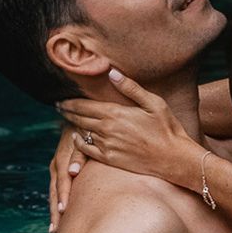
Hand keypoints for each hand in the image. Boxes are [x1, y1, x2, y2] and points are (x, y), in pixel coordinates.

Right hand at [47, 123, 81, 232]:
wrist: (78, 116)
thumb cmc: (87, 127)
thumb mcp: (85, 136)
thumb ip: (79, 155)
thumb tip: (73, 173)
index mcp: (63, 158)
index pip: (62, 181)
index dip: (63, 197)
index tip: (63, 213)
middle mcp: (57, 164)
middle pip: (55, 192)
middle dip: (55, 212)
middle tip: (56, 231)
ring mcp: (56, 167)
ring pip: (54, 193)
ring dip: (54, 211)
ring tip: (54, 230)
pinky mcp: (59, 169)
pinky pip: (56, 190)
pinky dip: (57, 203)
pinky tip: (59, 217)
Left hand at [57, 68, 200, 187]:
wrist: (173, 159)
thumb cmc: (167, 128)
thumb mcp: (153, 103)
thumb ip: (131, 88)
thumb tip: (112, 72)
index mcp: (115, 113)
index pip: (84, 105)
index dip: (70, 102)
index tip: (60, 98)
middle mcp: (107, 130)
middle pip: (79, 118)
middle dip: (67, 111)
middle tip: (58, 106)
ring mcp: (107, 146)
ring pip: (81, 132)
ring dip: (72, 124)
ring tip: (65, 118)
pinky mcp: (110, 159)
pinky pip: (87, 150)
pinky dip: (79, 143)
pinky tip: (77, 138)